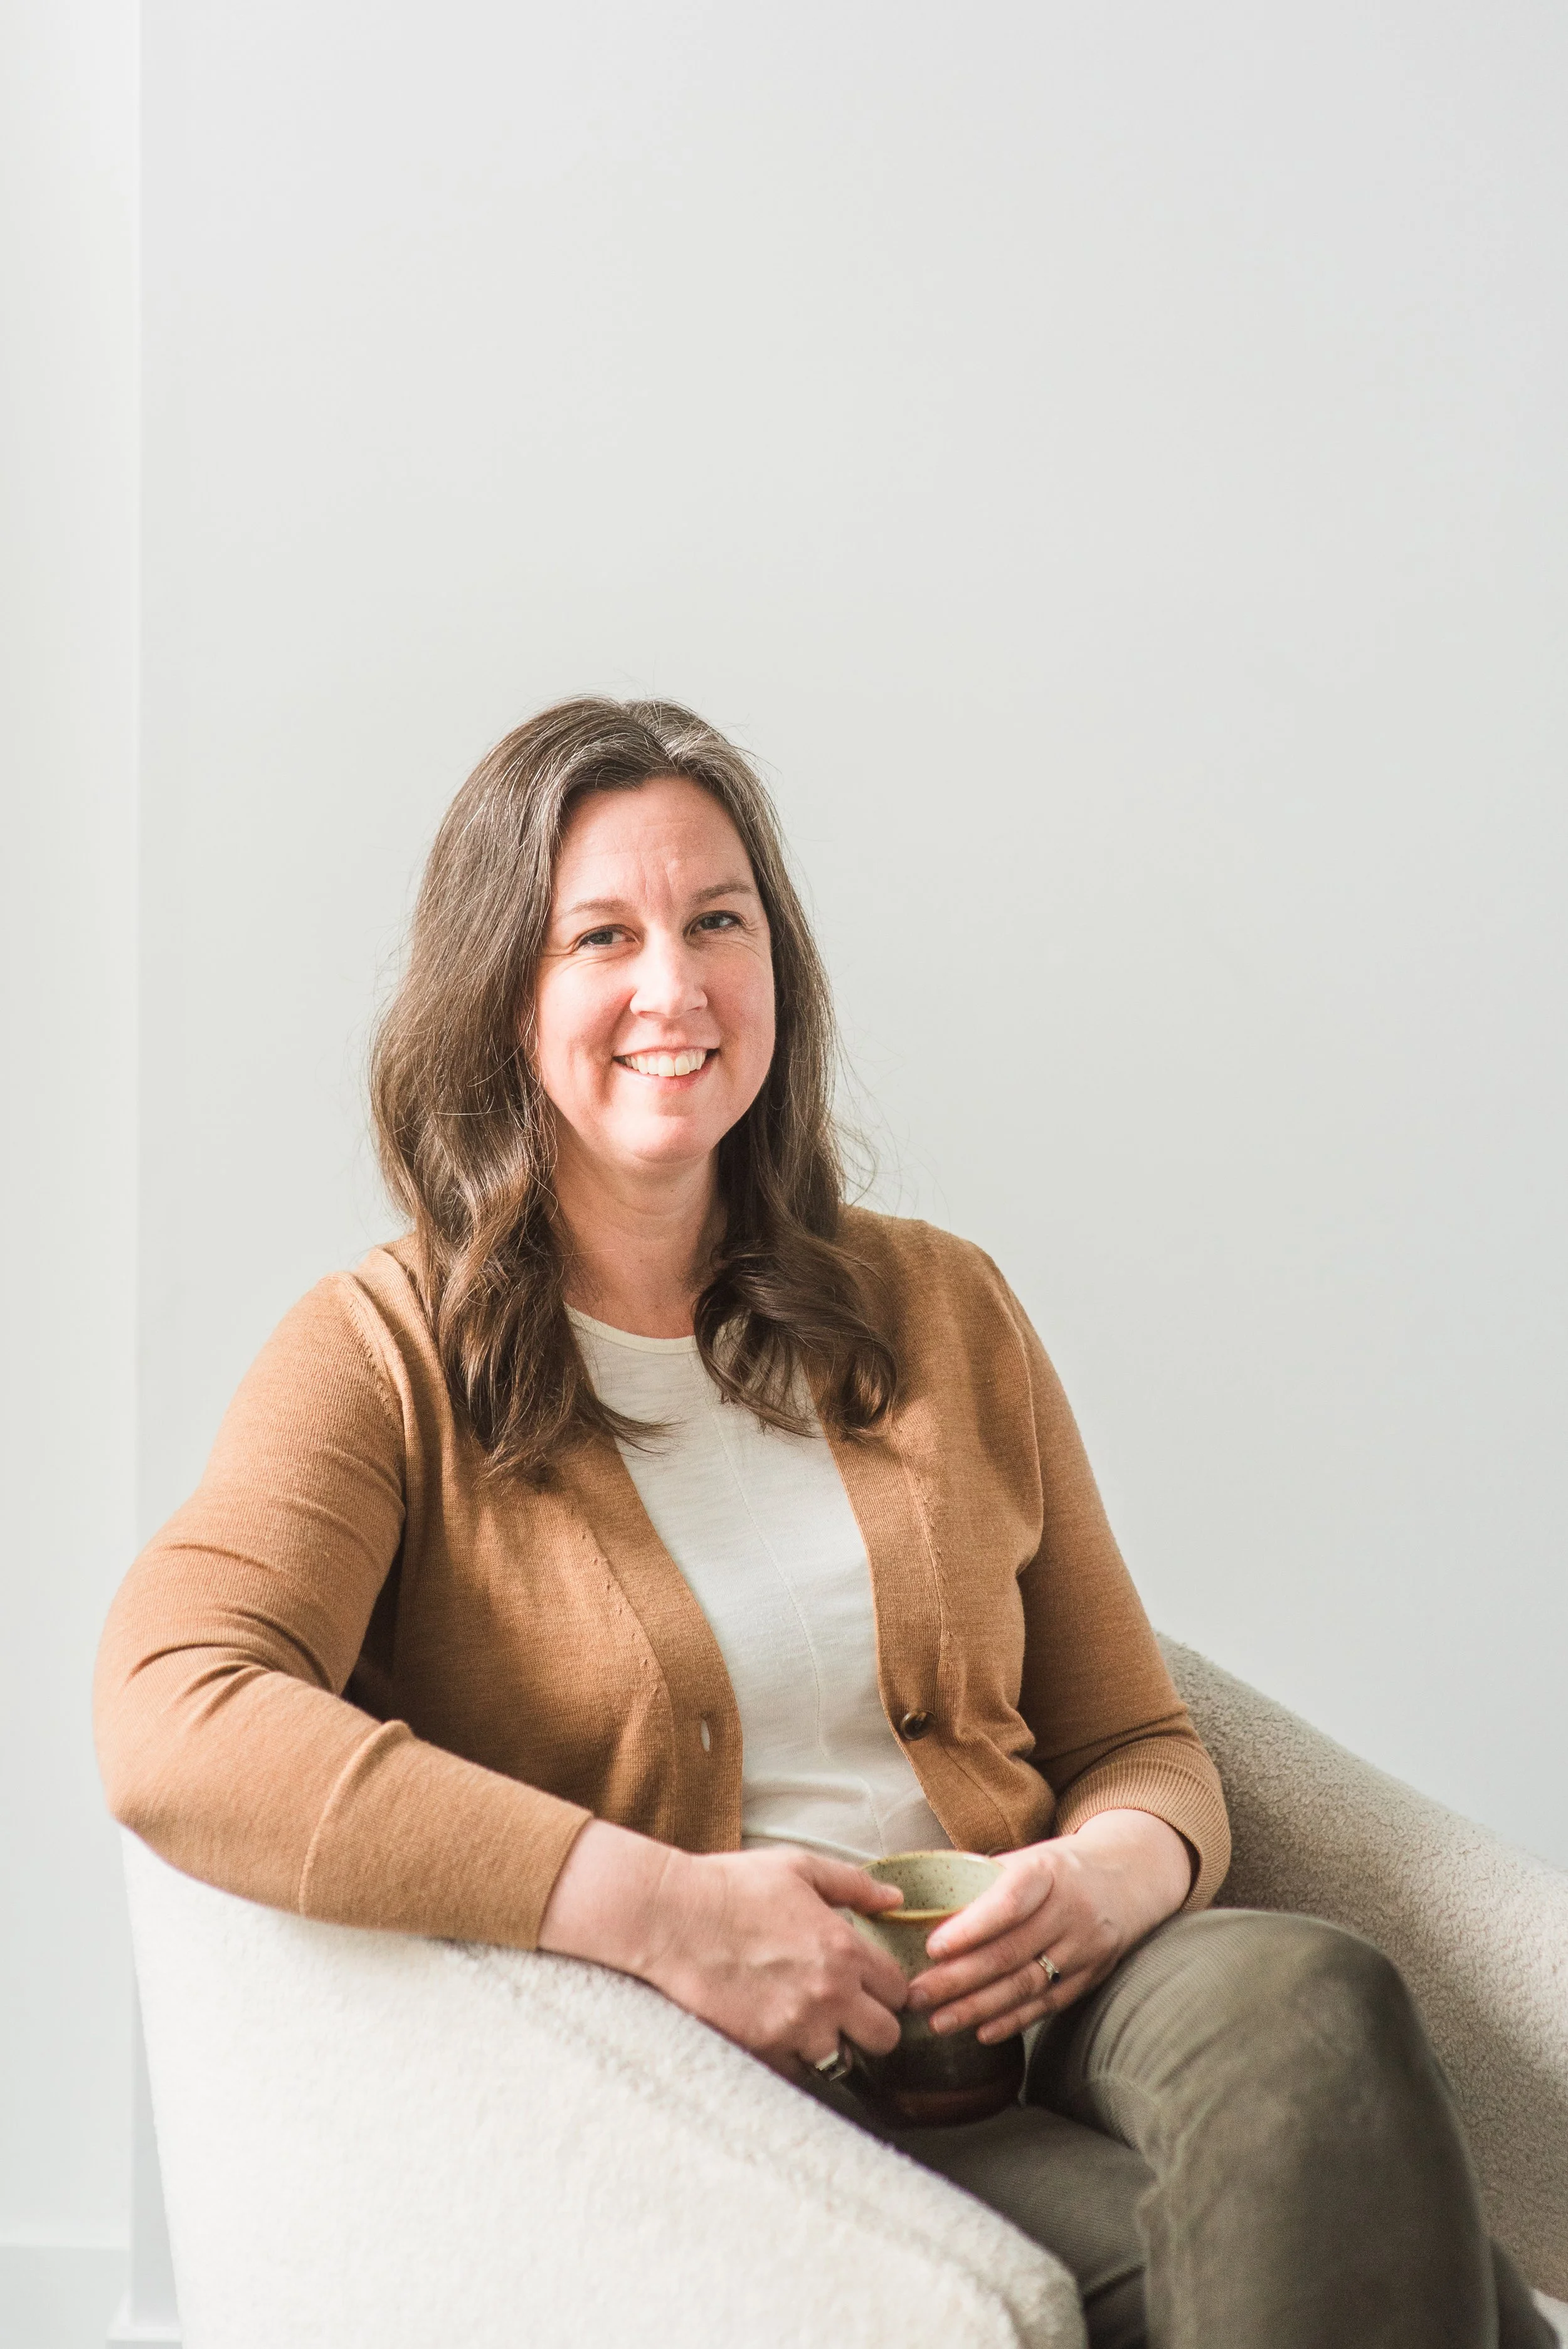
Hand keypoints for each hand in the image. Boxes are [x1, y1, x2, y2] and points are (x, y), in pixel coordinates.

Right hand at [539, 1821, 908, 2076]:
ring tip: (806, 2021)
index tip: (868, 1982)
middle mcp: (830, 1995)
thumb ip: (853, 1885)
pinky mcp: (762, 2051)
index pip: (899, 1990)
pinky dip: (791, 2057)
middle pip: (886, 2037)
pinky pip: (797, 2072)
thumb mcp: (798, 1868)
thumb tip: (895, 1900)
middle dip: (871, 2025)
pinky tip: (774, 2030)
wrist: (670, 1917)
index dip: (886, 1987)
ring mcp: (796, 2028)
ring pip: (843, 2061)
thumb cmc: (732, 1886)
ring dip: (830, 2045)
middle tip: (846, 2010)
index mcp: (845, 1949)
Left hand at [905, 1809, 1191, 2044]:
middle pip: (1010, 1952)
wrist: (1127, 1877)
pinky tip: (981, 2032)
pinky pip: (1049, 2004)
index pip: (1006, 1904)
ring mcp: (1085, 1948)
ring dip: (978, 2008)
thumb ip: (980, 1883)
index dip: (969, 1929)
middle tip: (915, 1995)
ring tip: (938, 2021)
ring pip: (1026, 1984)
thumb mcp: (1026, 1860)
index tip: (930, 1949)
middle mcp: (1070, 1910)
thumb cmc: (1057, 1869)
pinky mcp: (1092, 1976)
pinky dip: (1013, 2021)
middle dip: (958, 1979)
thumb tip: (917, 1907)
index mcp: (1047, 1872)